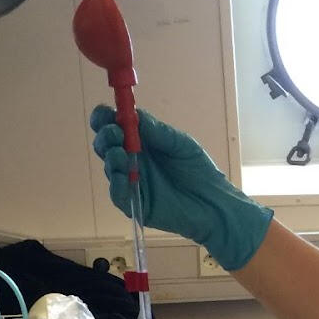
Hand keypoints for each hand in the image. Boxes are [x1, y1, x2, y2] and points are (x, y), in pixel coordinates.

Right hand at [89, 106, 272, 271]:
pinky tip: (122, 175)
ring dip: (111, 156)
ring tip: (122, 153)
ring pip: (109, 167)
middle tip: (117, 134)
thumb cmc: (200, 171)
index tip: (108, 114)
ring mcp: (132, 181)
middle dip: (106, 135)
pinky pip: (117, 194)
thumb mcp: (181, 144)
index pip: (112, 124)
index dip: (104, 117)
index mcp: (141, 140)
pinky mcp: (135, 204)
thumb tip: (132, 115)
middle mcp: (132, 159)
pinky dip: (116, 183)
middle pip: (105, 144)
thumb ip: (157, 131)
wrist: (214, 203)